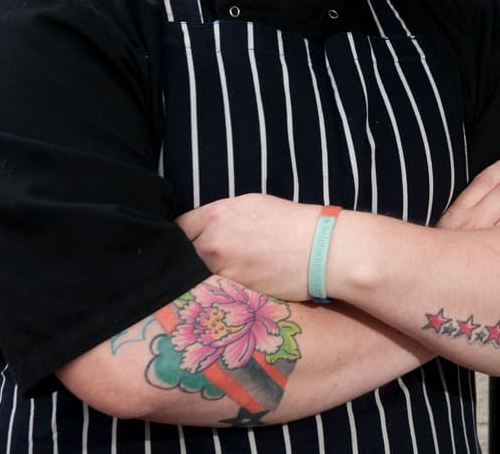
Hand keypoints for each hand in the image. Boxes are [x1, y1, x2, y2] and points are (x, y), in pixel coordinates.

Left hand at [175, 193, 320, 299]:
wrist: (322, 250)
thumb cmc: (292, 223)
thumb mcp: (252, 205)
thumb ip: (220, 216)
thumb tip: (202, 227)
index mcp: (216, 216)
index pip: (177, 228)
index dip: (181, 235)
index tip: (187, 241)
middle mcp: (213, 243)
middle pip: (182, 255)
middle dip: (189, 257)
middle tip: (200, 261)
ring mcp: (222, 271)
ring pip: (196, 277)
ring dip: (201, 277)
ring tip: (216, 275)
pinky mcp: (235, 294)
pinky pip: (215, 293)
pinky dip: (218, 291)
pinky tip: (231, 286)